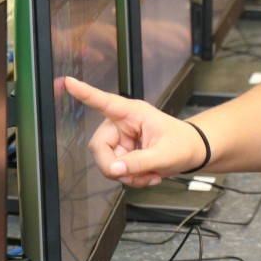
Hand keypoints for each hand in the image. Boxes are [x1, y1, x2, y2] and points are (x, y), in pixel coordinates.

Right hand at [65, 75, 204, 186]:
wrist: (191, 153)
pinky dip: (130, 178)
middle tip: (137, 175)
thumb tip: (114, 169)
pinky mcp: (122, 152)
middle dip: (116, 167)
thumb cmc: (182, 144)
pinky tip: (147, 175)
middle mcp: (122, 123)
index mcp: (133, 113)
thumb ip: (139, 163)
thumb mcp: (164, 155)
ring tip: (149, 173)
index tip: (69, 82)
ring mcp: (120, 139)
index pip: (105, 102)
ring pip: (106, 163)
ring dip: (127, 175)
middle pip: (99, 147)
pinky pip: (115, 170)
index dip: (85, 93)